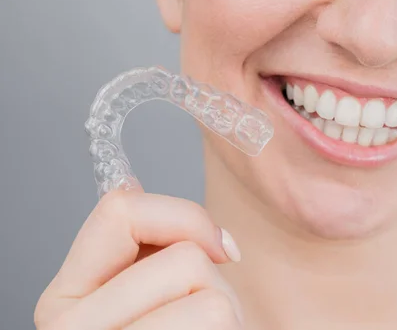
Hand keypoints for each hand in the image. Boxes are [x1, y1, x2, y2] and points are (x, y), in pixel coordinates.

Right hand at [34, 190, 242, 329]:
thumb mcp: (143, 291)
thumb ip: (137, 247)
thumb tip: (127, 185)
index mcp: (66, 297)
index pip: (120, 210)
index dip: (184, 215)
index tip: (215, 245)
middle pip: (183, 260)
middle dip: (212, 282)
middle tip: (203, 315)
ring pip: (208, 293)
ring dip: (225, 313)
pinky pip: (215, 319)